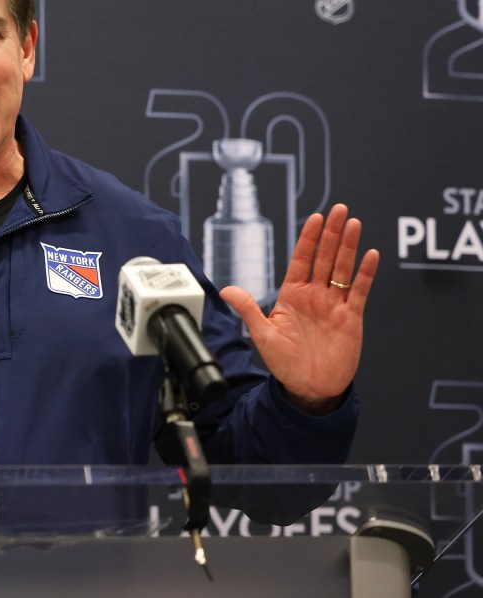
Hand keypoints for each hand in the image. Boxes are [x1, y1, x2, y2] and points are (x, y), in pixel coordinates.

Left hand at [219, 204, 379, 414]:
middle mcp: (314, 296)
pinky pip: (358, 292)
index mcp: (292, 295)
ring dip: (349, 247)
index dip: (309, 239)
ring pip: (343, 269)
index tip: (315, 218)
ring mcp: (334, 305)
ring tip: (354, 223)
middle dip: (332, 233)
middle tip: (340, 209)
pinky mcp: (350, 318)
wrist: (309, 388)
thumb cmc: (285, 363)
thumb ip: (249, 310)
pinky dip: (364, 274)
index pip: (301, 260)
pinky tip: (370, 255)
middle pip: (325, 258)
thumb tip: (226, 290)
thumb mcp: (263, 335)